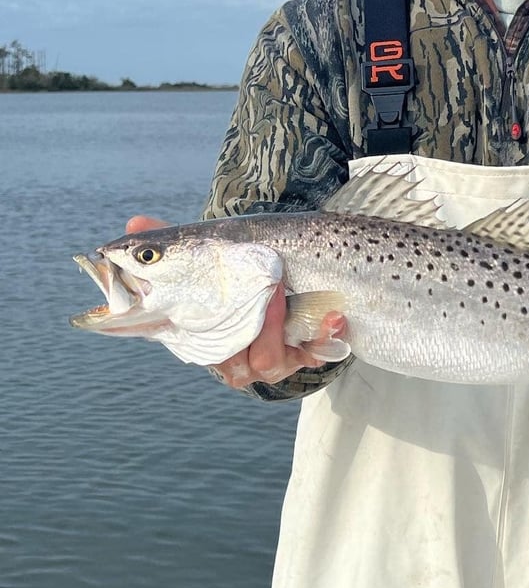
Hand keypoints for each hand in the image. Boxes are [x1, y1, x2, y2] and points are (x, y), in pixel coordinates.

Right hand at [125, 215, 332, 387]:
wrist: (290, 283)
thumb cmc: (240, 275)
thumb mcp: (214, 256)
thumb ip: (174, 242)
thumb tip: (133, 223)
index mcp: (211, 339)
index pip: (200, 349)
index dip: (205, 334)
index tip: (219, 303)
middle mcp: (239, 357)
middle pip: (238, 364)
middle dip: (255, 327)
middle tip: (270, 285)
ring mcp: (274, 359)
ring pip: (271, 363)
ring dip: (282, 327)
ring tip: (290, 291)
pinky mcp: (306, 353)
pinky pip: (316, 355)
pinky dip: (325, 338)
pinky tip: (336, 317)